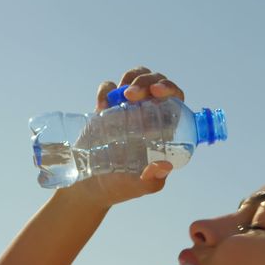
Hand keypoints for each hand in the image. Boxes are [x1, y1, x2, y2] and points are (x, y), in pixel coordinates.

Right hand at [57, 66, 185, 209]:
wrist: (89, 187)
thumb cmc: (120, 187)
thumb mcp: (141, 187)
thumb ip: (153, 179)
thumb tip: (165, 166)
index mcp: (163, 129)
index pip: (175, 100)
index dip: (170, 89)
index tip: (157, 92)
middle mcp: (148, 114)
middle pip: (156, 82)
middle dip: (147, 80)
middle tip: (132, 94)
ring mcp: (127, 109)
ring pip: (136, 77)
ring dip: (131, 77)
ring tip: (121, 95)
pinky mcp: (106, 109)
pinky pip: (109, 88)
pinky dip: (107, 89)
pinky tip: (102, 105)